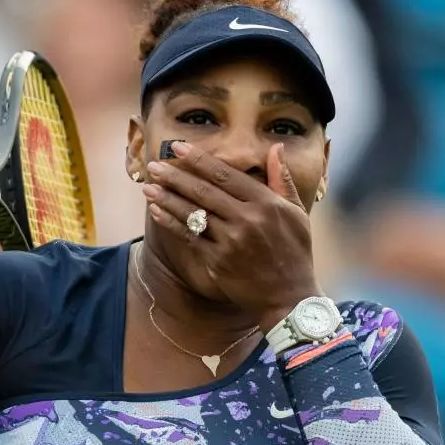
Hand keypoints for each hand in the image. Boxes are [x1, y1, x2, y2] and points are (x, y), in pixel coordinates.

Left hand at [143, 141, 321, 331]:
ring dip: (167, 198)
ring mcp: (230, 241)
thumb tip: (276, 147)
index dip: (199, 160)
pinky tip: (157, 211)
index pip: (225, 174)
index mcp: (266, 203)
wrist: (290, 298)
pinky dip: (171, 222)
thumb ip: (282, 179)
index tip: (178, 147)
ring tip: (148, 186)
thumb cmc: (295, 253)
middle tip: (154, 165)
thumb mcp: (297, 212)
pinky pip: (190, 237)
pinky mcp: (218, 261)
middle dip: (175, 176)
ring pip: (192, 213)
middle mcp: (247, 219)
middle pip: (203, 191)